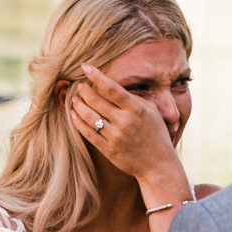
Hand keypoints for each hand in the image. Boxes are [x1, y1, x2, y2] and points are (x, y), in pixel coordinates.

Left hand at [67, 64, 188, 201]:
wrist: (158, 165)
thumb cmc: (156, 134)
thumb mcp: (151, 111)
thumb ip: (133, 98)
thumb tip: (113, 86)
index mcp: (136, 109)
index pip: (112, 88)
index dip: (96, 76)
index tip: (85, 66)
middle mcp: (125, 122)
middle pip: (96, 101)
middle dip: (84, 90)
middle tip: (79, 86)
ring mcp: (115, 137)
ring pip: (89, 116)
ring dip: (78, 105)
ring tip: (75, 99)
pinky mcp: (108, 150)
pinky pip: (88, 133)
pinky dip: (78, 122)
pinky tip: (73, 114)